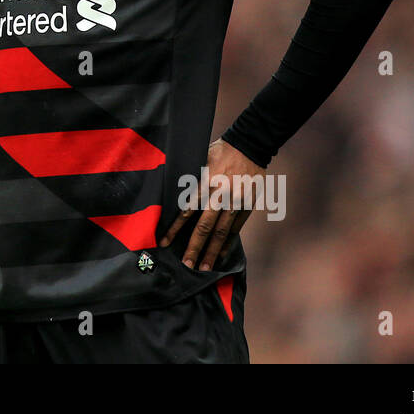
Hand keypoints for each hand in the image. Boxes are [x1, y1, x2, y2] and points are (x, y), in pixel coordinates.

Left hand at [159, 138, 262, 270]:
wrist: (249, 145)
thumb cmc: (220, 151)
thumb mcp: (200, 160)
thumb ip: (191, 180)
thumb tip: (174, 195)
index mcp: (205, 183)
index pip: (186, 211)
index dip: (174, 228)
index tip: (164, 242)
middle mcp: (220, 196)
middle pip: (205, 227)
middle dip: (195, 248)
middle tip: (186, 265)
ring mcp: (235, 202)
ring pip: (222, 232)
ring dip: (213, 251)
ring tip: (205, 268)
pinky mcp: (247, 205)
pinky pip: (236, 228)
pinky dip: (228, 242)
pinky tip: (221, 255)